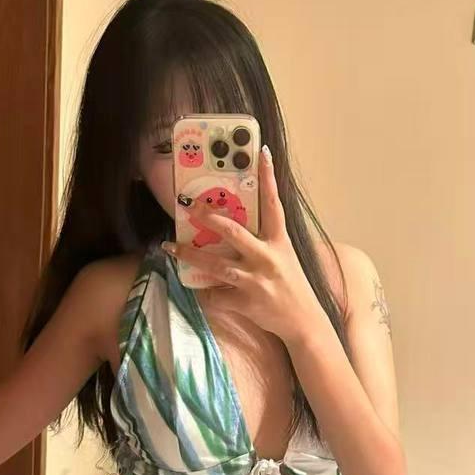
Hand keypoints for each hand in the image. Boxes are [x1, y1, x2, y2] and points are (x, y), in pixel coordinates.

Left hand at [162, 146, 324, 344]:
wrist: (304, 321)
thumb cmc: (292, 286)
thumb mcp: (284, 257)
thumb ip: (264, 241)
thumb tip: (236, 226)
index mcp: (279, 242)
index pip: (274, 204)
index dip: (268, 178)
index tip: (261, 154)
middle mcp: (268, 257)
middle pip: (234, 232)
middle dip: (209, 218)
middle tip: (190, 208)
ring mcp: (256, 281)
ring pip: (216, 266)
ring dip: (190, 256)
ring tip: (171, 248)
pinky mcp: (247, 302)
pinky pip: (216, 296)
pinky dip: (204, 294)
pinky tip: (197, 291)